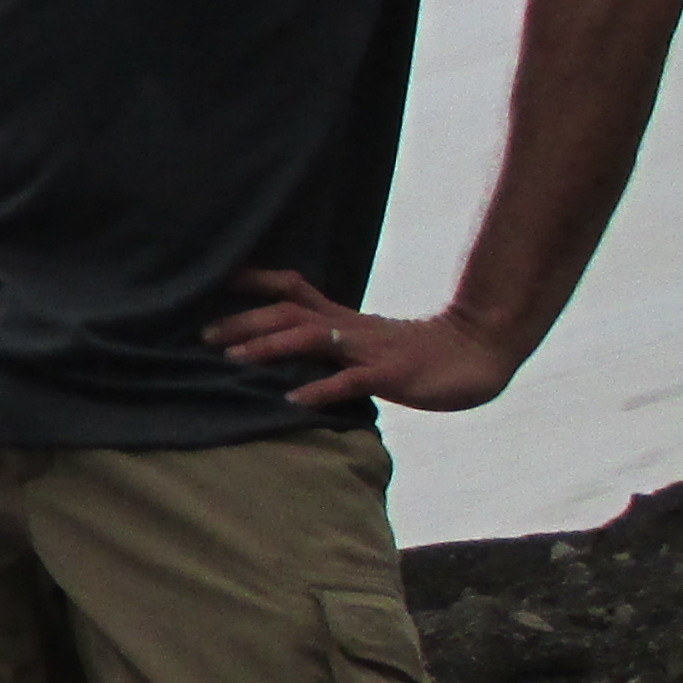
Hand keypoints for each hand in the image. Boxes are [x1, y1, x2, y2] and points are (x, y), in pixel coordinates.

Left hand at [202, 268, 519, 412]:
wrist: (479, 355)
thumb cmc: (418, 355)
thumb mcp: (366, 345)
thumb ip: (331, 345)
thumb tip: (286, 353)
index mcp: (343, 319)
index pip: (291, 290)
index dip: (253, 282)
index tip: (213, 281)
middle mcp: (350, 328)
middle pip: (289, 313)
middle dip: (244, 320)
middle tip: (203, 333)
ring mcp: (369, 350)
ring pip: (311, 339)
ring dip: (270, 348)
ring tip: (233, 359)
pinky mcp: (390, 376)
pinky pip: (349, 382)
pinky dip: (319, 390)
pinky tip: (292, 401)